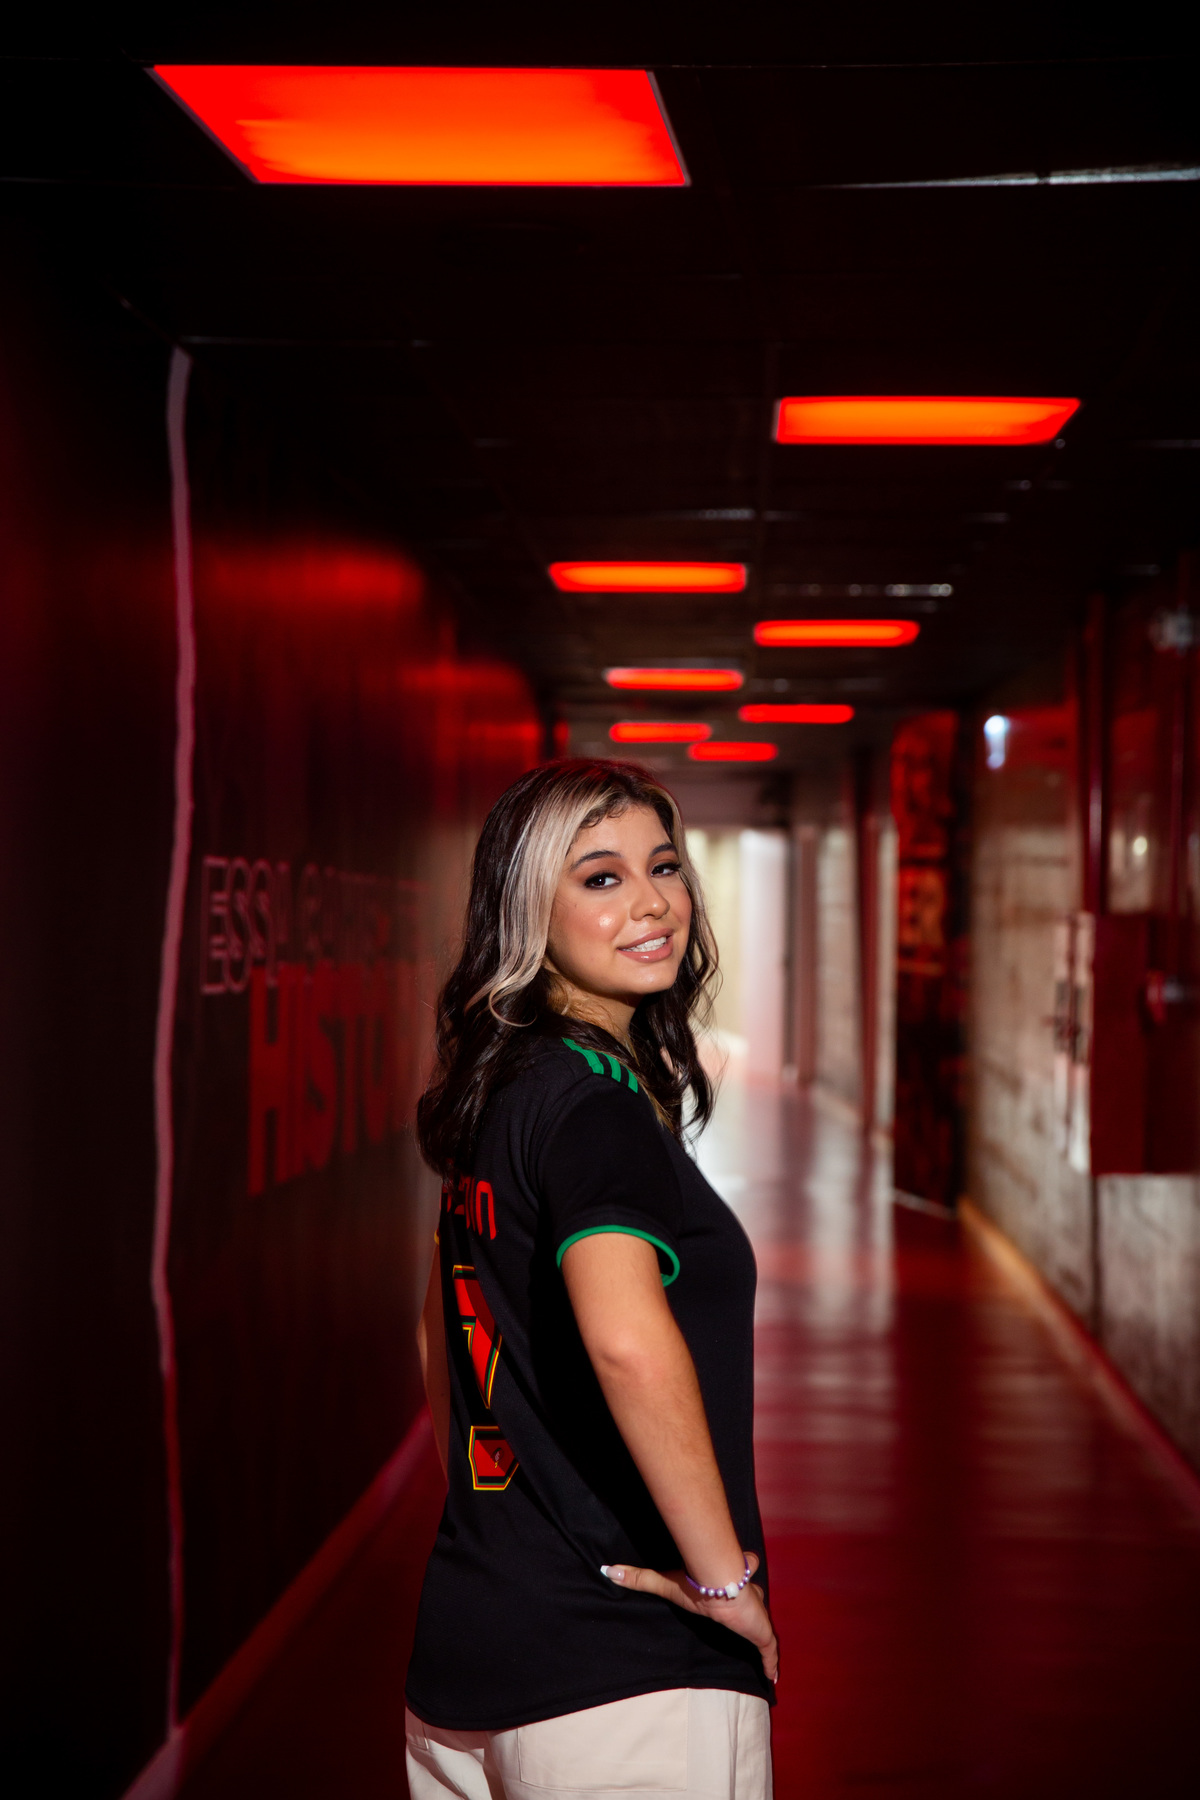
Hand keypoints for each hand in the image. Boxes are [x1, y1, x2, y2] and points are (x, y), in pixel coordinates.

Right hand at [601, 1551, 778, 1683]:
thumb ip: (638, 1578)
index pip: (738, 1576)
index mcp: (725, 1584)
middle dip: (752, 1601)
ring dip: (761, 1631)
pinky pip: (770, 1651)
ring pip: (762, 1622)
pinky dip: (771, 1662)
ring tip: (763, 1647)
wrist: (721, 1587)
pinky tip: (771, 1677)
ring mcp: (756, 1615)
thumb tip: (607, 1570)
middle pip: (753, 1596)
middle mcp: (744, 1596)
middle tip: (748, 1616)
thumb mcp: (664, 1583)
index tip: (736, 1584)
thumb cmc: (696, 1585)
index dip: (740, 1574)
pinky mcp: (763, 1632)